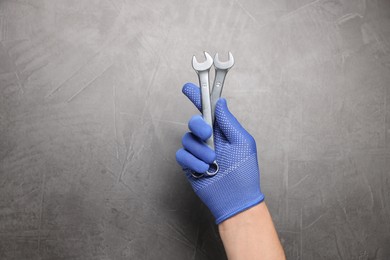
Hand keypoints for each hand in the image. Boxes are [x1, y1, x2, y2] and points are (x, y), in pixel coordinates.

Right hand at [176, 83, 264, 223]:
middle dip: (198, 126)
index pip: (207, 109)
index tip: (188, 87)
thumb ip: (228, 121)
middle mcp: (208, 139)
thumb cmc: (244, 172)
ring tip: (213, 162)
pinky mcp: (189, 165)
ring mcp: (198, 152)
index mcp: (222, 130)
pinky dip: (193, 162)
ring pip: (187, 140)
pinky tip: (205, 170)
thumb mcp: (242, 142)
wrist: (236, 198)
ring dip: (200, 151)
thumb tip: (220, 102)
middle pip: (194, 121)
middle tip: (207, 134)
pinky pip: (182, 155)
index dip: (198, 96)